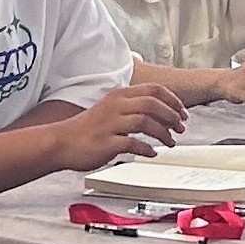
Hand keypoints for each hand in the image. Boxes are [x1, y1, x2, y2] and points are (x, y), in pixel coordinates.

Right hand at [43, 83, 187, 171]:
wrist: (61, 142)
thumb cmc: (87, 129)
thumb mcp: (110, 108)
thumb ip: (132, 107)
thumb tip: (159, 112)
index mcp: (119, 95)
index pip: (154, 90)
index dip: (173, 100)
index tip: (183, 112)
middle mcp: (116, 106)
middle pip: (153, 104)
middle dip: (172, 116)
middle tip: (181, 128)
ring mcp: (111, 124)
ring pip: (146, 122)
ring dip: (163, 133)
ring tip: (170, 142)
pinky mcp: (107, 143)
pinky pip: (133, 144)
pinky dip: (146, 149)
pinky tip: (152, 153)